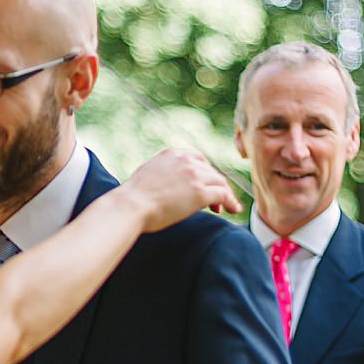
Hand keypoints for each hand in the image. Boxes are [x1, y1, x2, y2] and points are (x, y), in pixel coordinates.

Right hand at [122, 149, 243, 230]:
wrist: (130, 206)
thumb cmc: (131, 198)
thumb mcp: (147, 174)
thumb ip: (161, 173)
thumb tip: (165, 185)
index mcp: (172, 154)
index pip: (198, 159)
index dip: (204, 172)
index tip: (205, 183)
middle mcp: (185, 161)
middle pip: (211, 171)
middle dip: (214, 185)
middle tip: (215, 201)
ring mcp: (194, 176)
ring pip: (220, 182)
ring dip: (224, 194)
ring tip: (226, 207)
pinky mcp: (200, 193)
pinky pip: (223, 195)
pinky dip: (231, 202)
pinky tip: (233, 209)